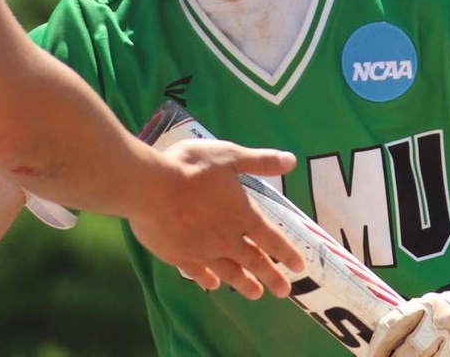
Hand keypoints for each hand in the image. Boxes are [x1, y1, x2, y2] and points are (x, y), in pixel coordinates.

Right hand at [126, 138, 306, 299]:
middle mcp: (226, 239)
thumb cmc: (191, 168)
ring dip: (244, 284)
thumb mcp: (230, 155)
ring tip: (256, 294)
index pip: (271, 239)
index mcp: (242, 215)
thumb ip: (260, 161)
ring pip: (229, 272)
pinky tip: (212, 285)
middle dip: (271, 277)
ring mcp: (202, 251)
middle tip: (284, 292)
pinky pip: (198, 272)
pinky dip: (207, 280)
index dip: (287, 253)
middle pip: (254, 262)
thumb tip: (291, 161)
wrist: (150, 188)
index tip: (300, 267)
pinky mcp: (179, 256)